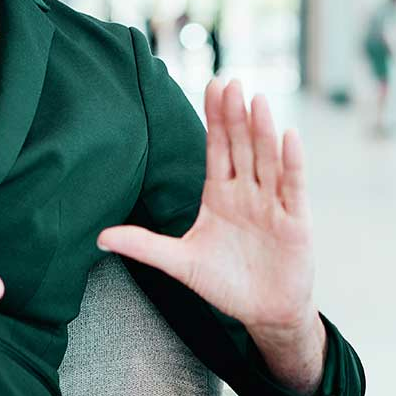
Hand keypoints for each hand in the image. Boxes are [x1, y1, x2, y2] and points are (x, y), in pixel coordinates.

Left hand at [98, 80, 315, 337]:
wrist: (264, 312)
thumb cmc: (226, 284)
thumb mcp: (181, 262)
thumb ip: (145, 245)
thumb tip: (100, 237)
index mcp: (221, 195)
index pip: (217, 148)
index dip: (215, 118)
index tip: (212, 86)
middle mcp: (248, 192)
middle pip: (242, 146)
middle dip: (235, 115)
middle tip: (229, 82)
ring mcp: (273, 204)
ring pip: (267, 160)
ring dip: (263, 130)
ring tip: (256, 100)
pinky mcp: (295, 221)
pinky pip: (293, 186)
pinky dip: (292, 162)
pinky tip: (289, 136)